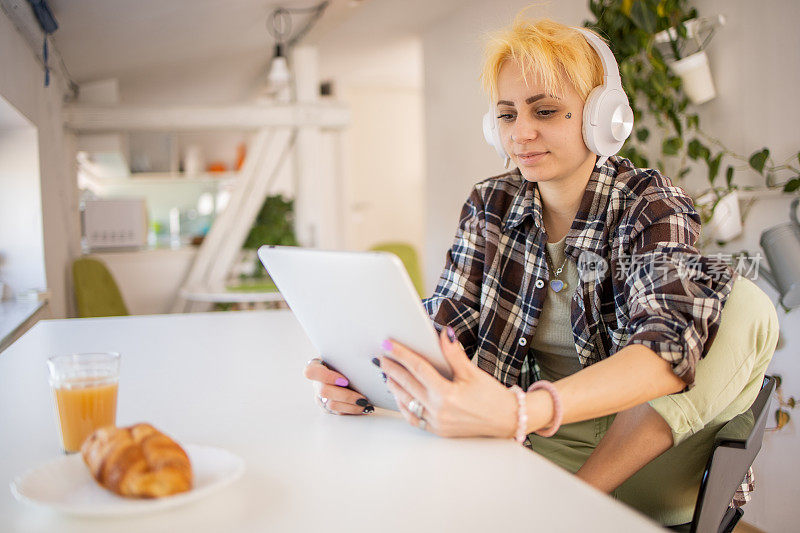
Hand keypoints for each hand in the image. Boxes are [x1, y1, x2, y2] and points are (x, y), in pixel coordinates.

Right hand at [303, 358, 374, 414]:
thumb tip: (372, 356)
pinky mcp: (328, 408)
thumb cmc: (350, 360)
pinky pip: (338, 412)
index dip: (326, 377)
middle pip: (324, 391)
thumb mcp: (347, 355)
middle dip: (346, 395)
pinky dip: (353, 410)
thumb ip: (352, 354)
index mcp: (317, 365)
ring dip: (351, 405)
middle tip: (362, 396)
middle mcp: (316, 382)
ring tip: (366, 403)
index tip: (345, 380)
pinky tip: (364, 407)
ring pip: (332, 404)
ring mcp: (321, 397)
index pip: (310, 372)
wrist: (353, 371)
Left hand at [379, 327, 517, 437]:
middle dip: (392, 369)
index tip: (388, 344)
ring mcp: (437, 423)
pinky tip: (399, 396)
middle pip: (408, 385)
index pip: (418, 369)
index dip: (401, 354)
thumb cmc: (492, 397)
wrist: (507, 420)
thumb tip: (443, 334)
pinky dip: (404, 405)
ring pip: (407, 402)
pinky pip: (414, 418)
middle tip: (381, 357)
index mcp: (447, 395)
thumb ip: (454, 354)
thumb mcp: (473, 372)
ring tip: (386, 374)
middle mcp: (439, 410)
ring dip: (394, 387)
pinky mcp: (438, 430)